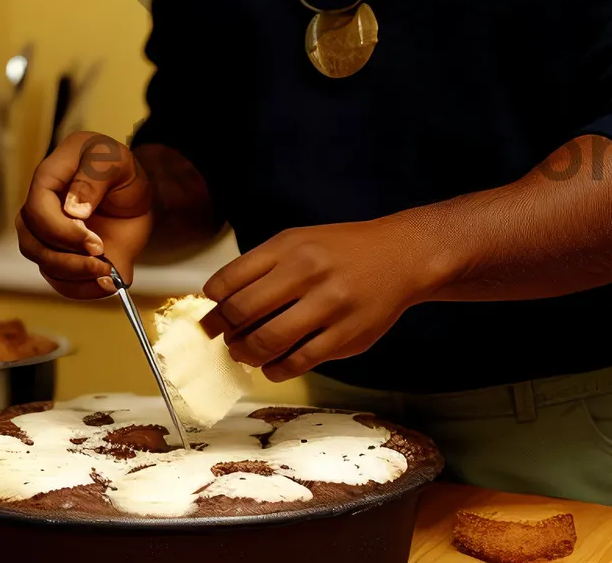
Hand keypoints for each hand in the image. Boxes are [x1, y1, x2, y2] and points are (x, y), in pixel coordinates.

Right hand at [16, 131, 152, 299]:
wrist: (129, 188)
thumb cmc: (114, 165)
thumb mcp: (112, 160)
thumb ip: (93, 178)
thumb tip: (73, 210)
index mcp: (47, 180)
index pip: (37, 211)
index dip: (62, 232)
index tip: (95, 243)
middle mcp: (39, 212)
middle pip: (33, 244)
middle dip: (66, 260)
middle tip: (102, 263)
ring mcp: (49, 237)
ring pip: (44, 264)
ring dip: (74, 277)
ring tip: (107, 276)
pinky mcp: (64, 256)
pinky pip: (61, 280)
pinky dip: (82, 289)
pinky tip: (107, 285)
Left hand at [198, 213, 458, 382]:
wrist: (400, 256)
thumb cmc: (342, 250)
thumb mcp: (299, 241)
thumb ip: (261, 267)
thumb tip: (219, 303)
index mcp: (290, 247)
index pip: (231, 279)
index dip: (212, 303)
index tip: (211, 312)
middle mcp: (308, 272)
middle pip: (242, 312)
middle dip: (223, 330)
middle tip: (222, 336)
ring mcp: (328, 306)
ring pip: (266, 342)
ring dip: (245, 353)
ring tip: (244, 352)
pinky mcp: (345, 336)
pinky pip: (297, 363)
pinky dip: (275, 370)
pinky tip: (272, 365)